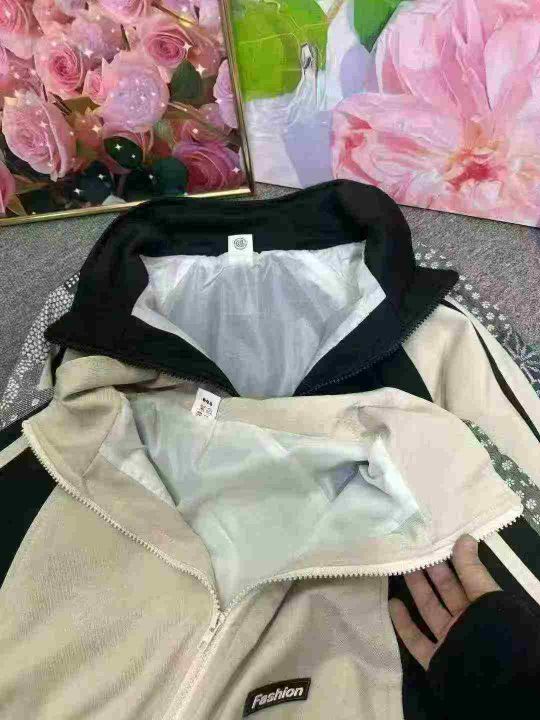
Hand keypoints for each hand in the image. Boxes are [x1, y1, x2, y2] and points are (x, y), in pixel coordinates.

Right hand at [389, 535, 499, 669]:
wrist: (491, 679)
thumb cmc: (493, 631)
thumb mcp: (486, 596)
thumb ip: (472, 569)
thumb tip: (464, 537)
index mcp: (485, 607)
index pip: (466, 577)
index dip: (451, 559)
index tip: (434, 539)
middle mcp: (468, 622)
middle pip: (446, 591)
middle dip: (430, 569)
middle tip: (413, 547)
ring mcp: (450, 640)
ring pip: (429, 610)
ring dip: (415, 589)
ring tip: (400, 566)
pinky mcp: (435, 659)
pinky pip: (416, 639)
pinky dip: (403, 623)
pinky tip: (392, 603)